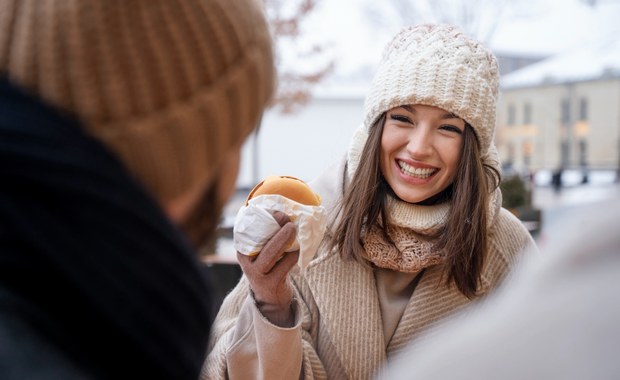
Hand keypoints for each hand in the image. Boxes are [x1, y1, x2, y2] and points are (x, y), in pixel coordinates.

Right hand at [237, 211, 298, 326]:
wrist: (269, 296)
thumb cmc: (268, 266)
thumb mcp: (262, 251)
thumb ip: (268, 236)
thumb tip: (284, 214)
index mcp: (243, 250)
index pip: (249, 233)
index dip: (263, 220)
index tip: (278, 212)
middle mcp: (247, 263)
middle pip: (261, 244)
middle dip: (277, 231)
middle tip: (289, 221)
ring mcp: (259, 275)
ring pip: (272, 254)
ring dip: (286, 241)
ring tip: (295, 230)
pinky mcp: (272, 284)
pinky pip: (286, 265)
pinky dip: (294, 255)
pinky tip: (299, 249)